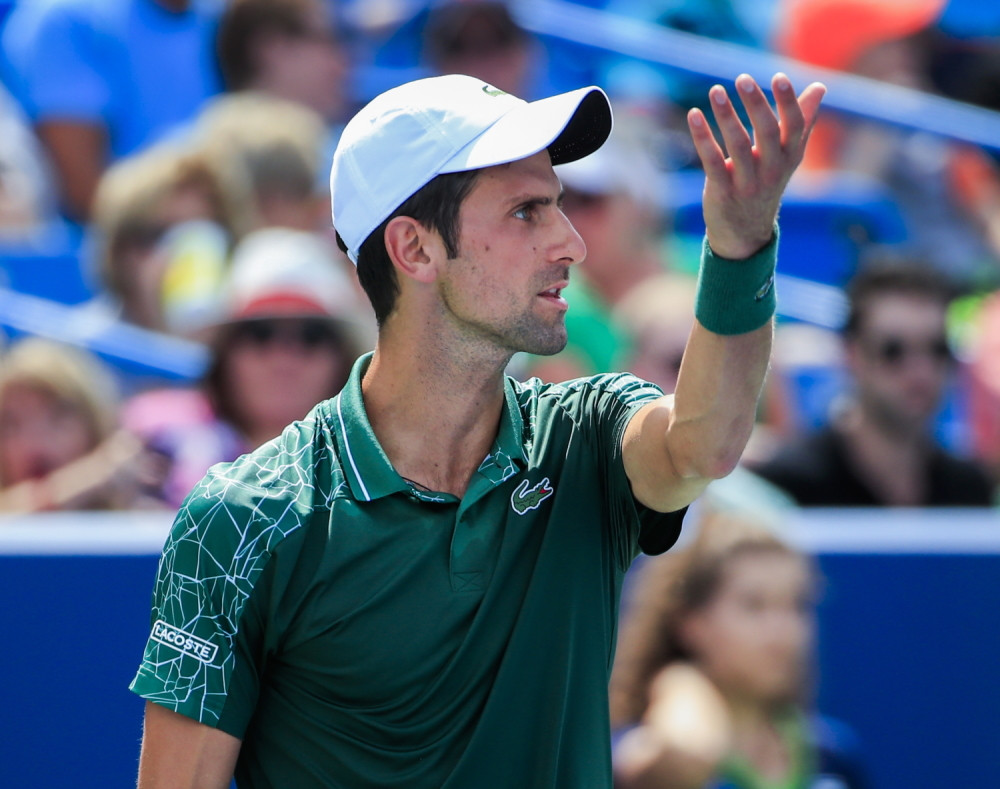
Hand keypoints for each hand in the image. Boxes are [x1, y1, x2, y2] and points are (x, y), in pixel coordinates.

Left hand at [688, 73, 825, 258]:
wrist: (746, 233)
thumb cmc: (767, 183)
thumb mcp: (787, 156)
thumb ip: (802, 122)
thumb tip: (820, 88)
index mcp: (790, 156)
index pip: (795, 125)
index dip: (788, 101)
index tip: (778, 76)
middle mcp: (772, 169)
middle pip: (766, 132)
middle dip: (756, 103)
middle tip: (742, 78)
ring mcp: (747, 183)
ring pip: (738, 146)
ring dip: (726, 116)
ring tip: (715, 90)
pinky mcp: (723, 192)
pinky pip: (712, 162)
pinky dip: (702, 138)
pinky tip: (693, 115)